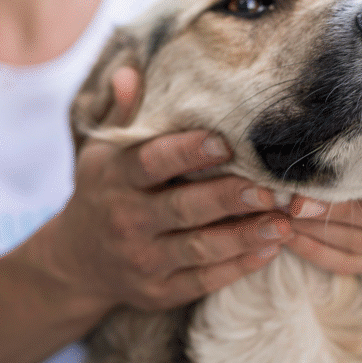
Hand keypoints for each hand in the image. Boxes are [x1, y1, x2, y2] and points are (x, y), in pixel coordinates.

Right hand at [48, 68, 292, 310]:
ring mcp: (143, 260)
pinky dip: (238, 267)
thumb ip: (123, 114)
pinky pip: (203, 280)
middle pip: (182, 209)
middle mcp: (126, 221)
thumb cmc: (103, 193)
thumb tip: (130, 71)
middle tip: (270, 188)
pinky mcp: (159, 291)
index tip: (226, 142)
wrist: (77, 262)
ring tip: (283, 221)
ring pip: (199, 249)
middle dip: (229, 198)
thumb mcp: (102, 153)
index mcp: (114, 179)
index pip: (151, 162)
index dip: (188, 152)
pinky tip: (269, 248)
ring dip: (244, 236)